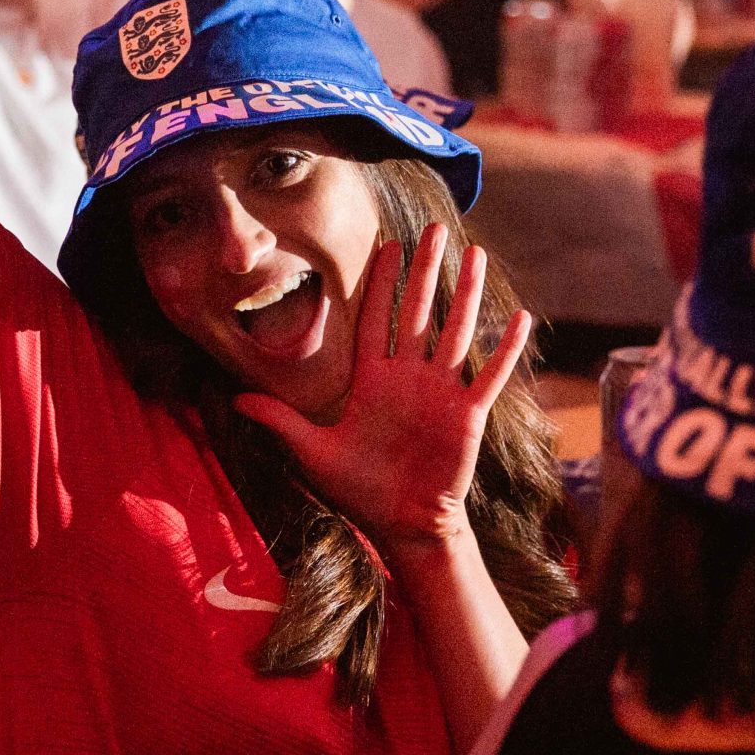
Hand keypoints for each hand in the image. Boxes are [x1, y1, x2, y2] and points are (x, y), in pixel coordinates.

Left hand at [233, 224, 532, 552]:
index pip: (376, 320)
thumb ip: (280, 422)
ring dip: (465, 294)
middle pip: (418, 312)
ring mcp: (440, 393)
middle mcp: (408, 378)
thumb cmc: (359, 490)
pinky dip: (504, 349)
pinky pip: (489, 375)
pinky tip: (519, 318)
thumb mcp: (314, 453)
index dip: (382, 283)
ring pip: (455, 331)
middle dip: (426, 270)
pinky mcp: (467, 414)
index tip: (388, 245)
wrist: (403, 526)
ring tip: (475, 254)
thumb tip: (235, 400)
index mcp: (373, 381)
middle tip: (436, 229)